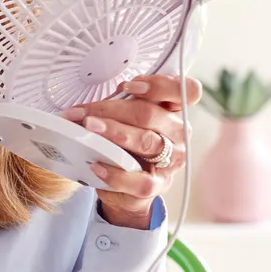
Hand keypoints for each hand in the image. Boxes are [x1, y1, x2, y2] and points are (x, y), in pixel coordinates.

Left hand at [62, 74, 202, 227]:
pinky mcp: (158, 184)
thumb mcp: (126, 119)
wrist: (127, 185)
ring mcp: (172, 160)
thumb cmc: (127, 144)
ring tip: (88, 128)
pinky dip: (116, 174)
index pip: (186, 90)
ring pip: (145, 141)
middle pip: (150, 114)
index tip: (129, 86)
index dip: (160, 85)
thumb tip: (91, 104)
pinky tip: (96, 166)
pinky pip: (140, 181)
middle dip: (111, 109)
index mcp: (174, 111)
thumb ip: (119, 105)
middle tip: (84, 112)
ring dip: (113, 132)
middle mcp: (178, 133)